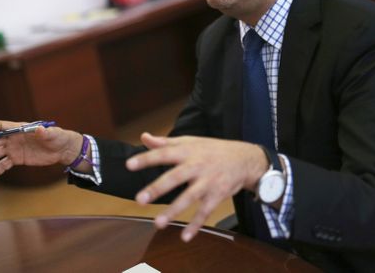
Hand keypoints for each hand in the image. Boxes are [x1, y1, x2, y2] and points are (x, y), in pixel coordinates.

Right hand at [0, 120, 81, 179]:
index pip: (0, 126)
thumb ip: (45, 132)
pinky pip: (4, 164)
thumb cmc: (58, 136)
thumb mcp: (53, 133)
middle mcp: (13, 138)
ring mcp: (14, 149)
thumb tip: (40, 130)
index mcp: (19, 128)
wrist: (62, 149)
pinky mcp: (18, 159)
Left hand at [126, 133, 267, 241]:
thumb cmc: (212, 150)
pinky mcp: (218, 195)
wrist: (245, 158)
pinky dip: (196, 225)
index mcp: (187, 151)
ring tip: (157, 223)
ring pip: (189, 197)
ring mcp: (208, 181)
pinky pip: (205, 212)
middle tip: (139, 200)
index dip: (147, 159)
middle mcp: (197, 165)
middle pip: (175, 177)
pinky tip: (184, 237)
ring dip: (174, 211)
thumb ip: (165, 142)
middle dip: (158, 188)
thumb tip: (143, 137)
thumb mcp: (190, 141)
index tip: (129, 165)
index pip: (164, 153)